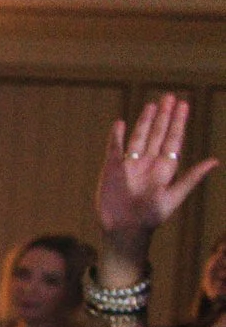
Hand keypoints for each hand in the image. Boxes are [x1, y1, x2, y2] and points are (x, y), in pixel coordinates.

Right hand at [97, 95, 216, 264]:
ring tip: (152, 104)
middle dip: (164, 116)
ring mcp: (130, 165)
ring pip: (139, 138)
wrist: (124, 230)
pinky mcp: (112, 169)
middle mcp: (149, 163)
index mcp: (165, 168)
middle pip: (157, 134)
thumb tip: (215, 161)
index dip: (178, 123)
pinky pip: (115, 148)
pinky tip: (121, 123)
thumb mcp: (174, 197)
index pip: (173, 140)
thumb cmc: (151, 217)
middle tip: (169, 97)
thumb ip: (192, 178)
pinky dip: (117, 136)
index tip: (184, 105)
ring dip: (145, 121)